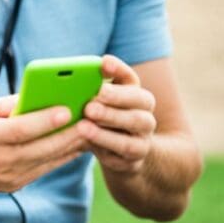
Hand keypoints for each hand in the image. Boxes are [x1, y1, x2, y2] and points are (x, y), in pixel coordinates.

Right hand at [0, 95, 88, 192]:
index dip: (44, 121)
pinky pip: (46, 169)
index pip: (20, 129)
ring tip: (91, 130)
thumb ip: (11, 103)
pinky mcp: (18, 185)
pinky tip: (78, 144)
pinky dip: (63, 156)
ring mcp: (9, 176)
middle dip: (68, 135)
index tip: (67, 110)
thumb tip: (42, 94)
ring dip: (71, 146)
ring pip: (48, 160)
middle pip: (40, 148)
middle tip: (90, 121)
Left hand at [78, 55, 156, 174]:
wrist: (120, 155)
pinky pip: (122, 153)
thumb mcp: (98, 103)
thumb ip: (91, 86)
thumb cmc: (102, 120)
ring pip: (132, 128)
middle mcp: (145, 116)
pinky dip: (104, 145)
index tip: (103, 62)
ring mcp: (143, 139)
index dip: (119, 69)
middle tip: (90, 101)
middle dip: (115, 100)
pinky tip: (86, 140)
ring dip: (106, 128)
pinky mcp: (134, 160)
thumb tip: (78, 72)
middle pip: (139, 103)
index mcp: (136, 96)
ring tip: (82, 125)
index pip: (131, 78)